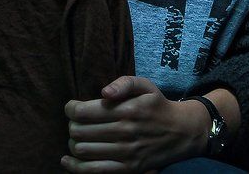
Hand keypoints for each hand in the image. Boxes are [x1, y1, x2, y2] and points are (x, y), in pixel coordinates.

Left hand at [62, 75, 209, 172]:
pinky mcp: (128, 169)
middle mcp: (124, 132)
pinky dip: (75, 167)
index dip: (71, 109)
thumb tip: (103, 92)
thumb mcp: (145, 86)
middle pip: (80, 131)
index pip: (84, 112)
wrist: (181, 133)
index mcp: (127, 109)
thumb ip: (124, 83)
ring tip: (77, 136)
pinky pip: (94, 171)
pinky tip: (67, 160)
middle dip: (71, 125)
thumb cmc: (157, 106)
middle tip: (74, 122)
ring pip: (83, 151)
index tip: (71, 107)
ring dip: (73, 143)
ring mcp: (125, 153)